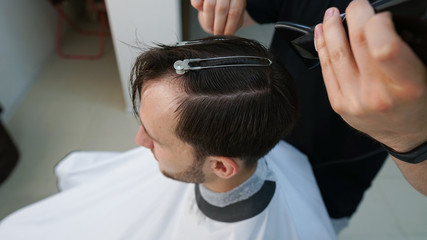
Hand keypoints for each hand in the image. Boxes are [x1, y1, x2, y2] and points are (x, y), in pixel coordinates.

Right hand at [191, 0, 245, 34]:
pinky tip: (203, 12)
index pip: (234, 11)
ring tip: (211, 28)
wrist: (218, 0)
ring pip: (209, 5)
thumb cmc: (228, 7)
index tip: (227, 34)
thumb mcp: (237, 13)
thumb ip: (235, 21)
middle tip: (217, 33)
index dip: (230, 26)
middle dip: (219, 25)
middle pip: (221, 9)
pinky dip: (199, 9)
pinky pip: (197, 2)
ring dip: (209, 21)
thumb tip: (228, 33)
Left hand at [314, 0, 426, 152]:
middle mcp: (377, 95)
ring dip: (331, 28)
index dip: (377, 21)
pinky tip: (322, 33)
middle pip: (357, 43)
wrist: (407, 134)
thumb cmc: (421, 102)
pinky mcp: (339, 104)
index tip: (381, 14)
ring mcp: (354, 100)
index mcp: (406, 86)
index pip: (382, 46)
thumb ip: (407, 49)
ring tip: (332, 14)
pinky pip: (326, 70)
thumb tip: (384, 20)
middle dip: (355, 15)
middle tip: (357, 5)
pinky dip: (323, 47)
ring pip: (336, 54)